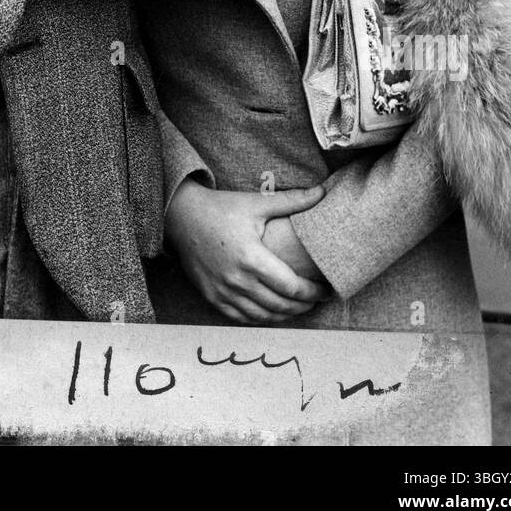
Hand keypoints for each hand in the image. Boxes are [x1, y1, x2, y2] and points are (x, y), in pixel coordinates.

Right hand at [164, 180, 331, 324]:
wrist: (182, 217)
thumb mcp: (256, 203)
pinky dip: (262, 318)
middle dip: (304, 306)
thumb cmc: (222, 208)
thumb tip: (322, 192)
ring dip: (285, 315)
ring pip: (263, 316)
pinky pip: (242, 318)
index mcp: (251, 258)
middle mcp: (237, 280)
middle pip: (280, 305)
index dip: (313, 293)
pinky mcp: (212, 297)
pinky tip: (273, 311)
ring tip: (299, 306)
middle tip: (317, 299)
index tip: (327, 291)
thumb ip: (291, 201)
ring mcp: (223, 292)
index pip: (291, 287)